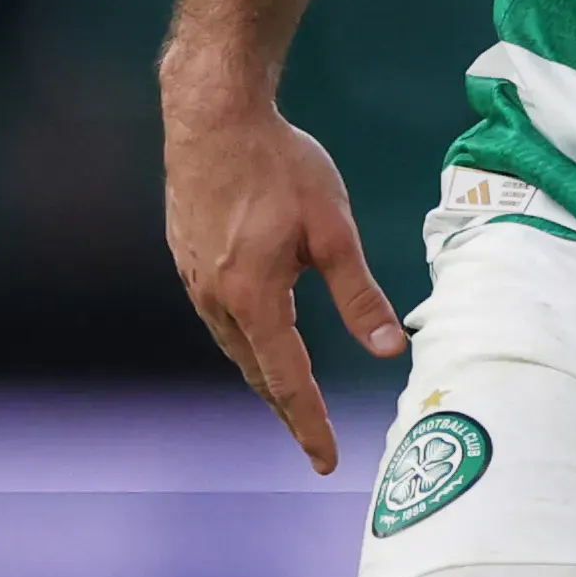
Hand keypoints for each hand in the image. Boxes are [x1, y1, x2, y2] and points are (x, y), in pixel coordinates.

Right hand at [164, 89, 407, 472]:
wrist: (212, 116)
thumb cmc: (277, 166)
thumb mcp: (333, 231)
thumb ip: (359, 295)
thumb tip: (390, 348)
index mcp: (254, 300)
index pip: (288, 381)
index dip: (310, 424)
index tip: (326, 460)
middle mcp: (215, 300)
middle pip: (256, 372)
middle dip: (286, 408)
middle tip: (312, 438)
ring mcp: (194, 279)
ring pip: (234, 347)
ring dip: (264, 375)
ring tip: (289, 397)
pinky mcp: (185, 257)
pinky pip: (218, 317)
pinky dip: (244, 341)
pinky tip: (257, 334)